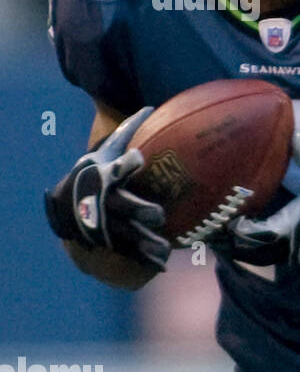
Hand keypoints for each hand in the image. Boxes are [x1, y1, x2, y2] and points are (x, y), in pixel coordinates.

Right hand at [44, 107, 169, 269]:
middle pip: (117, 205)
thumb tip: (149, 107)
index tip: (138, 159)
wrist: (65, 204)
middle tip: (157, 213)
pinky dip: (142, 258)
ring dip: (143, 241)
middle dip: (135, 208)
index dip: (125, 163)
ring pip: (122, 233)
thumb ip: (127, 133)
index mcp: (102, 176)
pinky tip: (161, 264)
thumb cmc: (93, 173)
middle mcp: (99, 200)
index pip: (113, 166)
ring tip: (163, 248)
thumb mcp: (104, 152)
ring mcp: (100, 223)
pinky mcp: (103, 240)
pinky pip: (125, 251)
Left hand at [223, 133, 299, 266]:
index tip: (217, 219)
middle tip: (206, 231)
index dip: (232, 230)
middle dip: (228, 244)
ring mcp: (296, 253)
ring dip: (239, 249)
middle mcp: (291, 246)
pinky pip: (269, 256)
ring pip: (258, 257)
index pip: (252, 235)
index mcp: (292, 227)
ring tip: (218, 237)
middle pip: (248, 253)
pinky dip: (253, 250)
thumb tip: (295, 134)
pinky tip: (243, 238)